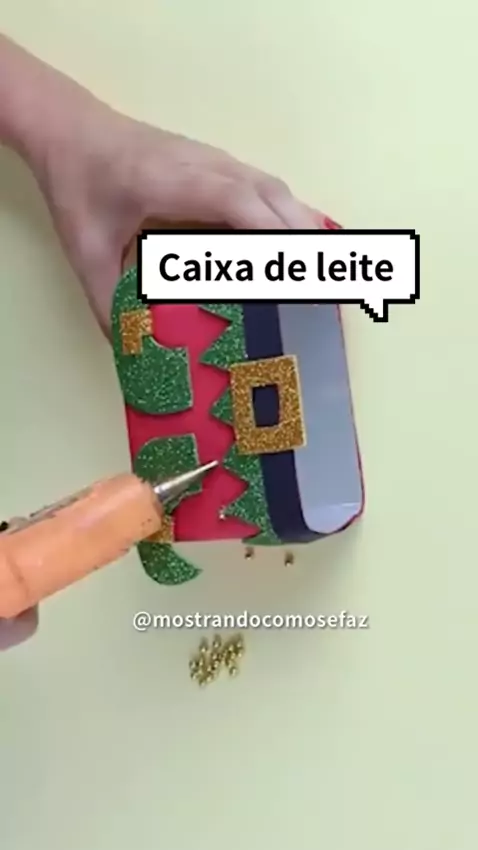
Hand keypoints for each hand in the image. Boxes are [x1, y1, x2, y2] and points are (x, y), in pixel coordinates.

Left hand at [32, 83, 329, 334]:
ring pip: (275, 191)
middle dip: (303, 242)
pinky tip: (304, 241)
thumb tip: (133, 352)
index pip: (235, 202)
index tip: (299, 273)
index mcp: (171, 182)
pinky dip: (291, 215)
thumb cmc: (78, 184)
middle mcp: (204, 166)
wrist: (73, 130)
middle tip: (329, 288)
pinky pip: (267, 189)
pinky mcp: (220, 165)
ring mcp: (216, 161)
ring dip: (303, 227)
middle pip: (270, 197)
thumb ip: (107, 303)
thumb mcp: (84, 250)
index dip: (270, 235)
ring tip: (327, 271)